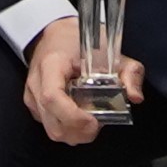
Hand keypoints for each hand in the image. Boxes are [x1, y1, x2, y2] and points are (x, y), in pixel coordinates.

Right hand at [22, 17, 137, 147]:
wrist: (55, 33)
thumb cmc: (78, 40)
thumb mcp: (109, 49)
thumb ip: (128, 71)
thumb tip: (135, 96)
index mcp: (52, 64)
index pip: (52, 98)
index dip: (73, 117)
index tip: (94, 121)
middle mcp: (37, 82)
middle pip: (53, 123)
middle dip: (79, 132)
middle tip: (98, 123)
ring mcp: (32, 95)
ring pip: (51, 130)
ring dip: (74, 133)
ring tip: (90, 120)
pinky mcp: (33, 104)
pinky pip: (49, 126)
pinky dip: (67, 128)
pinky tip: (78, 116)